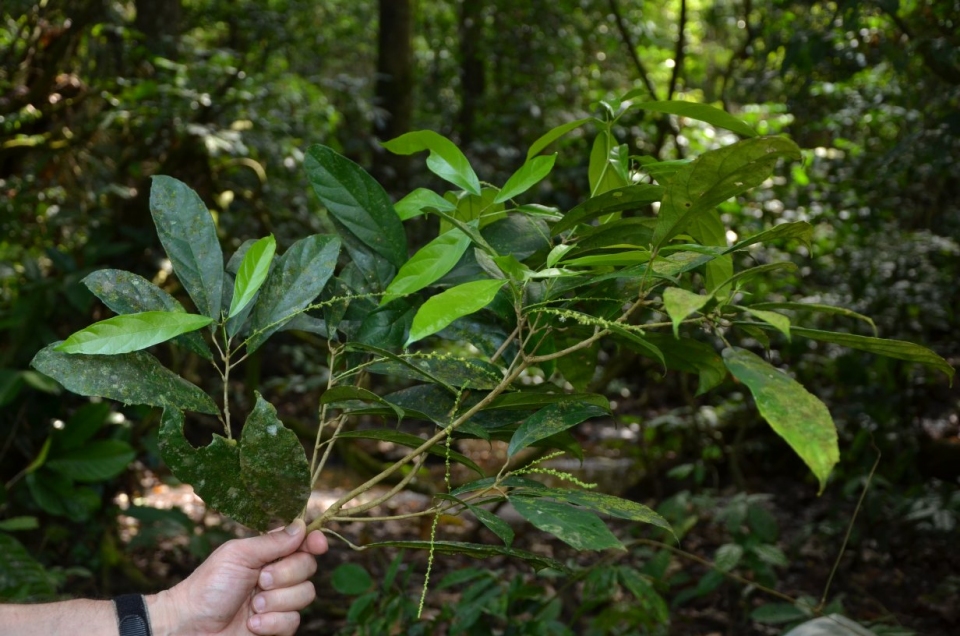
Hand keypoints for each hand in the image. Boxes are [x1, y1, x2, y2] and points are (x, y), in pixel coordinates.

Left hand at [149, 519, 328, 635]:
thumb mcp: (239, 555)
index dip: (314, 541)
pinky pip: (293, 622)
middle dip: (285, 575)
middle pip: (308, 568)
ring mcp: (279, 601)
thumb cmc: (209, 586)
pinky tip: (252, 624)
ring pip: (305, 595)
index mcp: (269, 553)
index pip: (303, 542)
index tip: (316, 544)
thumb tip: (302, 525)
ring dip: (276, 601)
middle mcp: (278, 575)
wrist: (191, 626)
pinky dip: (272, 623)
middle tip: (260, 580)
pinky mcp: (277, 626)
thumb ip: (272, 542)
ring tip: (252, 606)